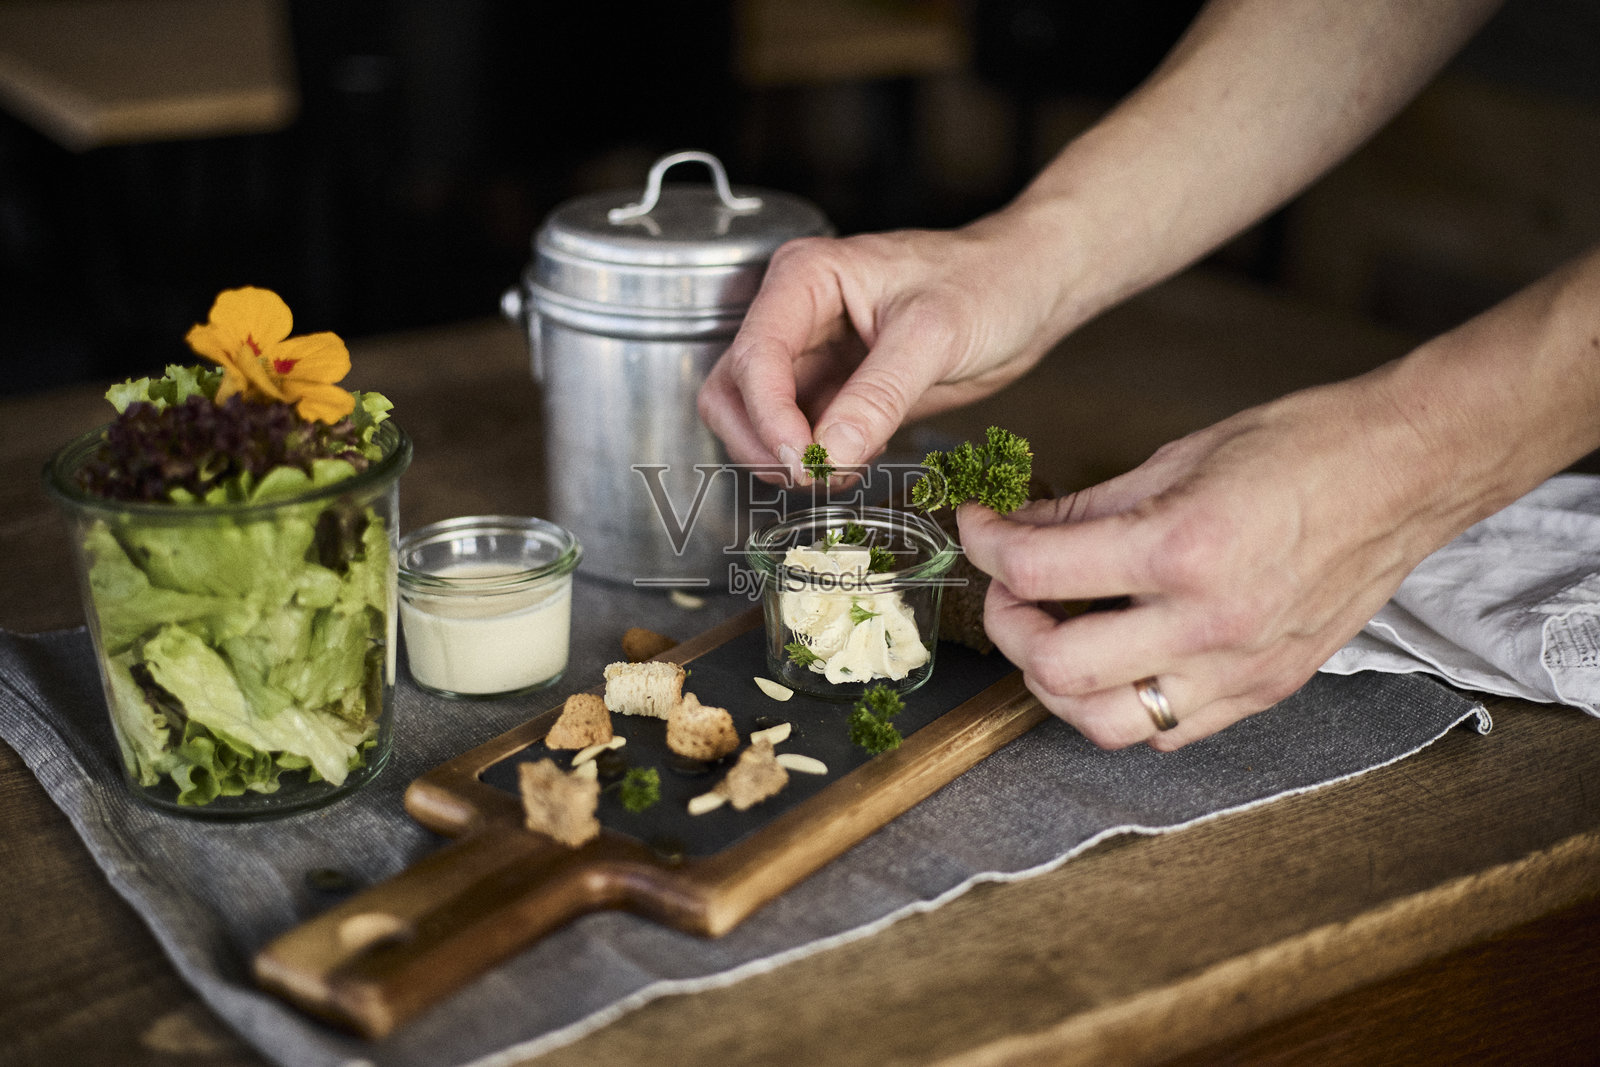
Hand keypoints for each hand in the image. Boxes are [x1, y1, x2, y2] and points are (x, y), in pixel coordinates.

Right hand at [697, 215, 1071, 482]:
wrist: (1027, 291)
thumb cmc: (989, 283)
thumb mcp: (935, 336)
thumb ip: (878, 396)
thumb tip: (828, 454)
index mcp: (805, 278)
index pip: (754, 357)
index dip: (769, 417)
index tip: (804, 461)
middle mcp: (794, 313)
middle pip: (733, 391)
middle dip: (765, 442)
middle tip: (817, 474)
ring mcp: (810, 354)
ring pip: (754, 419)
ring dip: (785, 458)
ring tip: (842, 470)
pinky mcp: (833, 389)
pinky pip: (798, 435)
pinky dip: (817, 460)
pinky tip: (860, 457)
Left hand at [955, 377, 1459, 748]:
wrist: (1406, 473)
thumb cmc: (1303, 448)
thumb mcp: (1177, 458)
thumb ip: (1086, 508)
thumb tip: (1019, 529)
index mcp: (1181, 548)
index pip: (1038, 570)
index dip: (985, 545)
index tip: (977, 527)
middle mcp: (1208, 623)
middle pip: (1056, 667)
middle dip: (1007, 625)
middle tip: (1008, 588)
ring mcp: (1238, 670)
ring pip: (1103, 724)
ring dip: (1055, 685)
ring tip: (1052, 634)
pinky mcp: (1263, 693)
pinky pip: (1165, 732)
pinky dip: (1120, 706)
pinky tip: (1115, 661)